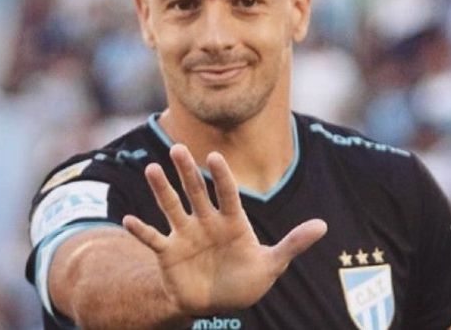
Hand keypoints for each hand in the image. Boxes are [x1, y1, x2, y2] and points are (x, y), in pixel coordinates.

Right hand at [123, 144, 326, 316]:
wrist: (216, 302)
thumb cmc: (246, 279)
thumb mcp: (273, 264)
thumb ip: (293, 244)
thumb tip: (323, 226)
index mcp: (232, 221)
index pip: (227, 194)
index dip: (221, 177)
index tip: (215, 157)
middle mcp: (206, 222)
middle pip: (196, 192)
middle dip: (187, 171)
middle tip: (178, 148)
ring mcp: (185, 236)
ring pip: (171, 207)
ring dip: (161, 189)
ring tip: (151, 168)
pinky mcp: (168, 254)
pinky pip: (153, 239)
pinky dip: (141, 231)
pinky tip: (127, 219)